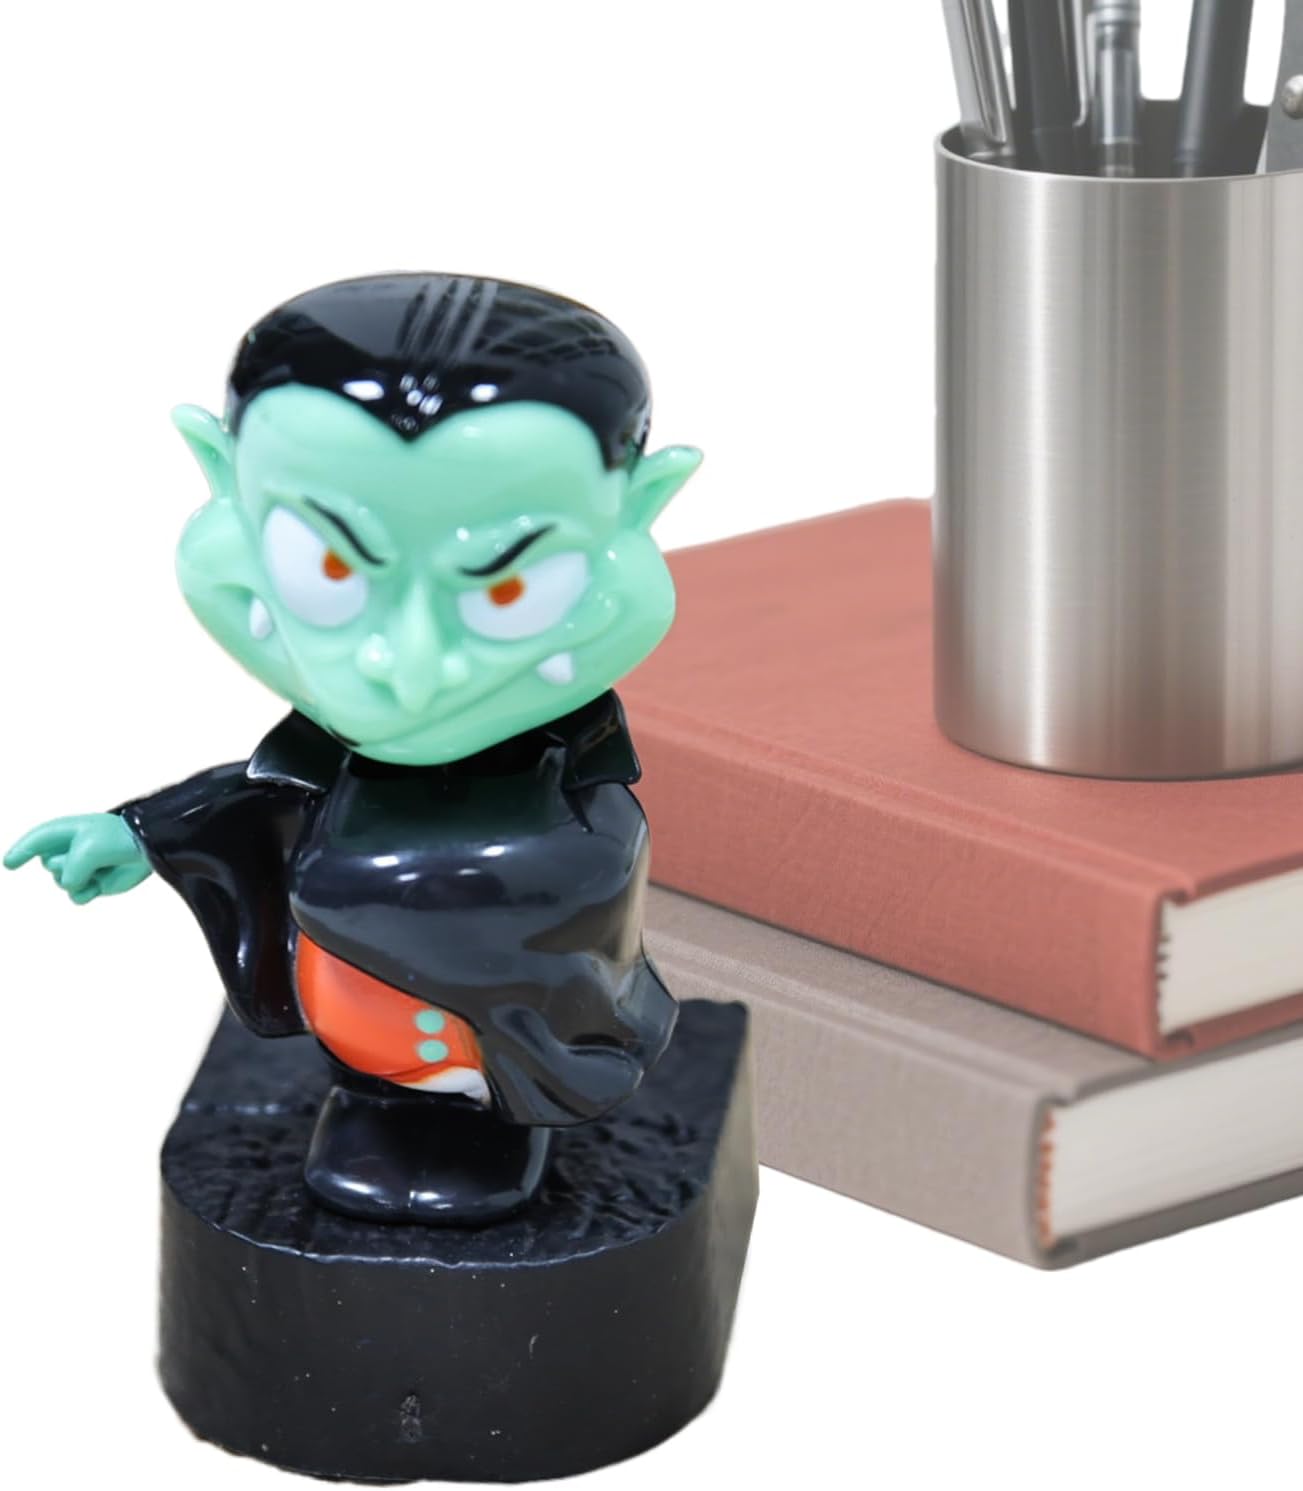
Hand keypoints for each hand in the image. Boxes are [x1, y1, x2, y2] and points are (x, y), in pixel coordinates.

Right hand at [4, 813, 151, 904]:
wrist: (148, 849)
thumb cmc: (117, 840)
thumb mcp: (86, 850)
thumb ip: (70, 871)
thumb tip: (72, 887)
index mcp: (67, 831)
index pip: (37, 840)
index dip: (21, 850)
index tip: (8, 864)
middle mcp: (71, 849)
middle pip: (49, 865)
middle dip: (64, 865)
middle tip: (90, 855)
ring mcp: (83, 867)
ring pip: (62, 883)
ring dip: (79, 879)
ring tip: (99, 868)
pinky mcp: (94, 883)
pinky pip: (75, 896)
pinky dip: (85, 892)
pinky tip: (99, 885)